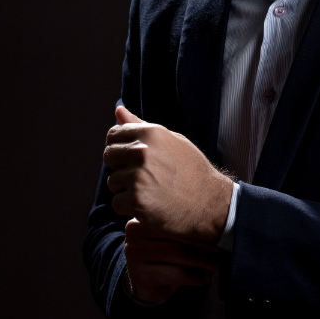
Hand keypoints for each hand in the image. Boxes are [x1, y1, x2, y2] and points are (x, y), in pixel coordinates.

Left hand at [104, 106, 233, 242]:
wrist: (210, 202)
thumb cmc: (191, 170)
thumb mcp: (172, 140)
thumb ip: (141, 126)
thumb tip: (118, 110)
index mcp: (151, 133)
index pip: (113, 135)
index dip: (119, 148)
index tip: (131, 158)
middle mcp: (142, 151)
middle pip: (109, 156)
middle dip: (120, 167)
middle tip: (143, 177)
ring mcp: (138, 176)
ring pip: (112, 182)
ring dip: (126, 189)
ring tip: (150, 191)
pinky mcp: (136, 200)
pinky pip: (117, 203)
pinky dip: (129, 208)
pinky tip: (149, 206)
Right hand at [124, 218, 217, 303]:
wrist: (145, 281)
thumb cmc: (163, 252)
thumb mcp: (170, 235)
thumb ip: (184, 226)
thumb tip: (218, 222)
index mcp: (143, 216)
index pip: (178, 219)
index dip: (201, 227)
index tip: (220, 232)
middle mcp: (135, 232)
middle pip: (180, 236)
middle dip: (205, 245)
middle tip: (222, 251)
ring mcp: (135, 254)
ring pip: (180, 254)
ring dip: (204, 261)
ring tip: (217, 264)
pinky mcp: (141, 275)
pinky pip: (177, 273)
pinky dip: (196, 276)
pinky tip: (205, 277)